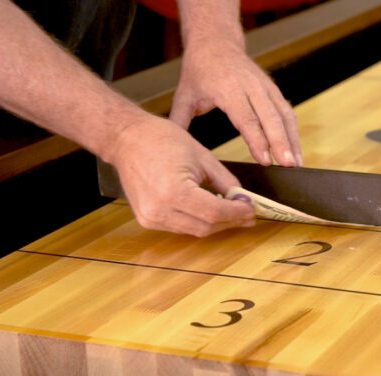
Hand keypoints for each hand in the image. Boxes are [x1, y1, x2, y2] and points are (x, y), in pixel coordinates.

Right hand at [109, 115, 255, 236]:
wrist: (126, 139)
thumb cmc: (161, 140)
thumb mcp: (203, 157)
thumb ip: (225, 181)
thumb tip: (243, 198)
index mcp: (174, 192)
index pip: (215, 212)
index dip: (237, 213)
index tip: (253, 210)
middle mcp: (159, 210)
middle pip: (206, 226)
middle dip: (230, 221)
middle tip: (248, 215)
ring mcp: (151, 217)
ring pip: (194, 230)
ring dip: (216, 224)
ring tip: (233, 214)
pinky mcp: (147, 220)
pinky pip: (180, 227)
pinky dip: (198, 221)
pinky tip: (210, 212)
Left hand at [169, 40, 301, 166]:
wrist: (216, 42)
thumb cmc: (199, 70)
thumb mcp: (184, 94)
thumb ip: (180, 121)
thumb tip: (174, 147)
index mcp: (227, 88)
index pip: (246, 118)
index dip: (257, 140)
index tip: (265, 160)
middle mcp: (250, 86)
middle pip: (270, 117)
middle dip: (281, 142)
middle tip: (288, 165)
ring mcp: (265, 86)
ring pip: (283, 114)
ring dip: (292, 139)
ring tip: (296, 163)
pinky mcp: (273, 89)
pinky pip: (287, 111)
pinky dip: (293, 131)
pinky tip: (295, 150)